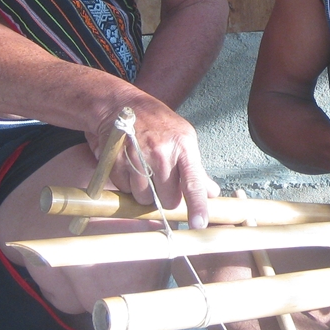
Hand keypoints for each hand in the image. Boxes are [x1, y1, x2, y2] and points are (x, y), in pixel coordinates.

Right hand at [100, 94, 218, 229]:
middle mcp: (161, 153)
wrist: (119, 105)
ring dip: (145, 193)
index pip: (193, 182)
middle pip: (169, 200)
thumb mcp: (182, 138)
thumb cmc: (156, 123)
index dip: (197, 205)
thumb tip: (211, 193)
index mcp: (183, 146)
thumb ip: (196, 169)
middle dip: (166, 197)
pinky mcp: (117, 164)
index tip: (199, 223)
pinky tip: (129, 166)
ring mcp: (137, 159)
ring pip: (145, 200)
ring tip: (143, 170)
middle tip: (161, 179)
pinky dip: (128, 185)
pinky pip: (126, 192)